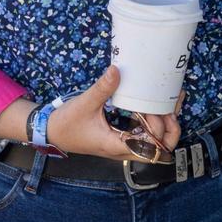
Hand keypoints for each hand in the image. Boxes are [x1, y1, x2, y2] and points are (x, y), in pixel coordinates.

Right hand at [46, 67, 181, 161]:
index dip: (157, 131)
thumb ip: (102, 88)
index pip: (148, 149)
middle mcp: (123, 149)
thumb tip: (116, 70)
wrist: (51, 131)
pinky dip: (154, 121)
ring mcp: (123, 144)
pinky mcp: (121, 136)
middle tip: (169, 109)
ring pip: (153, 143)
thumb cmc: (66, 123)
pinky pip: (144, 133)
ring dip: (165, 126)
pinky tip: (156, 104)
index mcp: (116, 146)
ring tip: (168, 103)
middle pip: (158, 152)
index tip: (152, 111)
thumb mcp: (84, 103)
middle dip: (170, 131)